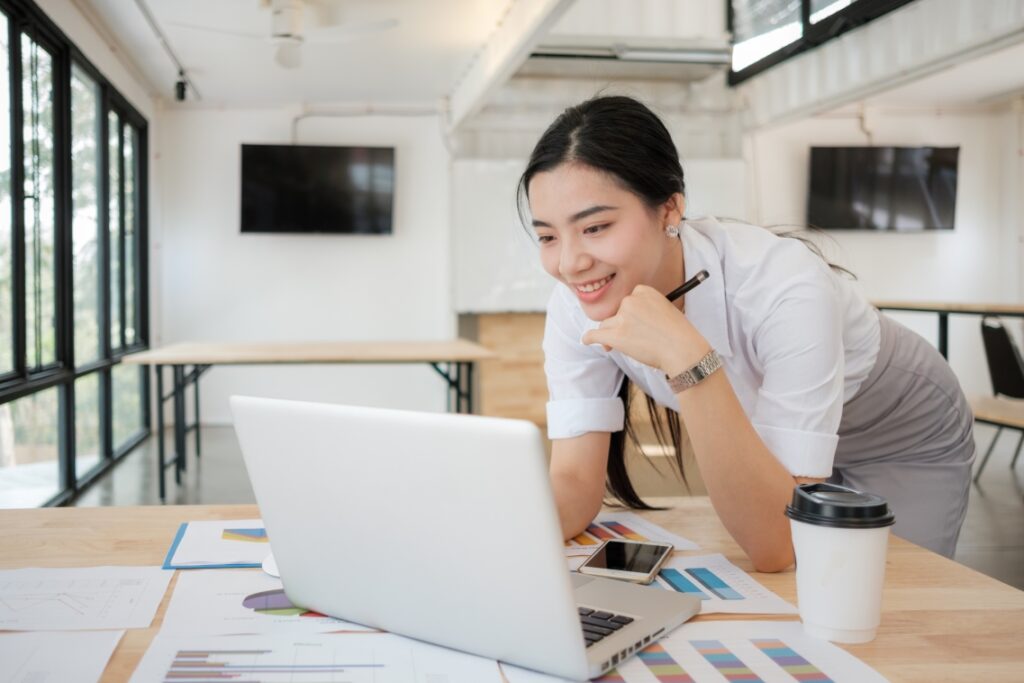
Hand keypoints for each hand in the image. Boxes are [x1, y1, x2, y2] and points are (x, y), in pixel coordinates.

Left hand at [581, 284, 710, 374]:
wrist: (682, 350)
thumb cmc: (678, 333)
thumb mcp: (665, 309)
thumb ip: (646, 308)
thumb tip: (625, 318)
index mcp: (643, 291)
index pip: (628, 301)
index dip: (629, 314)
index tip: (635, 323)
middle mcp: (630, 301)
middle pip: (616, 313)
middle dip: (620, 325)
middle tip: (633, 338)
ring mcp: (622, 318)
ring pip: (606, 325)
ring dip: (611, 335)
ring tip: (628, 346)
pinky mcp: (615, 335)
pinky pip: (594, 335)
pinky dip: (589, 338)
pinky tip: (587, 341)